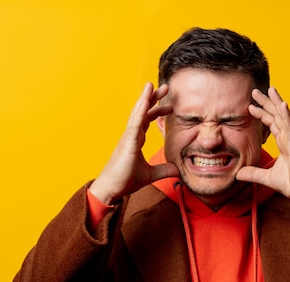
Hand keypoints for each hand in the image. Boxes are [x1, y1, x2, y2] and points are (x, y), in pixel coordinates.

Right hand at [89, 82, 179, 203]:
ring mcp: (128, 138)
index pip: (147, 120)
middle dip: (153, 98)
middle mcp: (131, 136)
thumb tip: (178, 169)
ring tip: (152, 85)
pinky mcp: (127, 143)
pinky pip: (134, 124)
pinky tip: (145, 101)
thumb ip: (164, 170)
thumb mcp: (150, 174)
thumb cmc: (125, 180)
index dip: (157, 110)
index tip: (170, 104)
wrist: (111, 189)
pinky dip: (140, 112)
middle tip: (165, 87)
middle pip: (143, 112)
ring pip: (137, 113)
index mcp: (136, 140)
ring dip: (145, 98)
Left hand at [237, 87, 289, 216]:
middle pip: (277, 116)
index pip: (271, 124)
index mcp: (283, 143)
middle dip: (266, 103)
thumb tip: (238, 174)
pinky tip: (283, 104)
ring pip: (285, 117)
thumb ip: (253, 173)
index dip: (262, 114)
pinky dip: (287, 116)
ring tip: (271, 89)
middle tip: (255, 91)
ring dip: (277, 102)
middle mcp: (289, 139)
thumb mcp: (267, 178)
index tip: (250, 106)